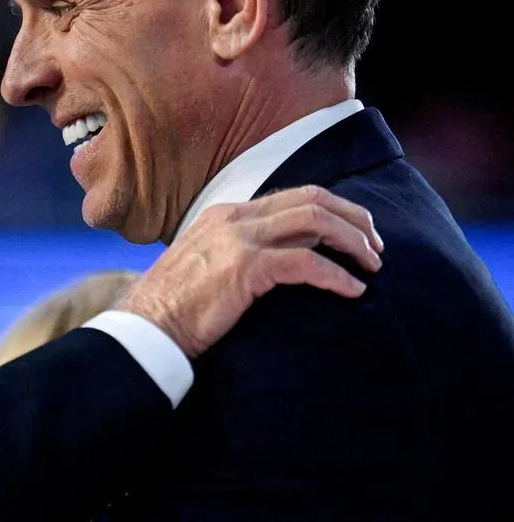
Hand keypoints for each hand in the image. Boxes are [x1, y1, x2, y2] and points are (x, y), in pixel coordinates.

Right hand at [117, 185, 383, 357]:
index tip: (357, 234)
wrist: (148, 327)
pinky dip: (337, 275)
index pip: (293, 195)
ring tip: (372, 265)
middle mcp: (234, 217)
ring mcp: (238, 239)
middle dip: (354, 219)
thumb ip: (239, 253)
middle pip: (312, 199)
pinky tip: (353, 290)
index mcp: (225, 213)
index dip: (335, 210)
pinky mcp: (245, 268)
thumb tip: (282, 261)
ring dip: (352, 242)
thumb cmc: (175, 307)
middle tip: (376, 247)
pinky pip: (306, 262)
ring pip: (315, 222)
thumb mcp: (207, 265)